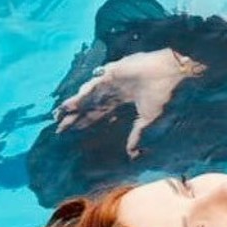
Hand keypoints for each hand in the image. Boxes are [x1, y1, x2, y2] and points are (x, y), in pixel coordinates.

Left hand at [54, 49, 203, 158]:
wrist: (170, 74)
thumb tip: (131, 153)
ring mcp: (110, 82)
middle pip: (90, 106)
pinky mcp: (110, 74)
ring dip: (72, 106)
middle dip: (75, 117)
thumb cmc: (163, 94)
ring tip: (57, 115)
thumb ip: (136, 133)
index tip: (74, 131)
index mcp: (122, 99)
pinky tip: (68, 105)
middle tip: (59, 127)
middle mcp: (113, 90)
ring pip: (86, 97)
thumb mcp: (148, 118)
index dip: (87, 121)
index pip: (100, 112)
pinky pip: (91, 87)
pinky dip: (80, 96)